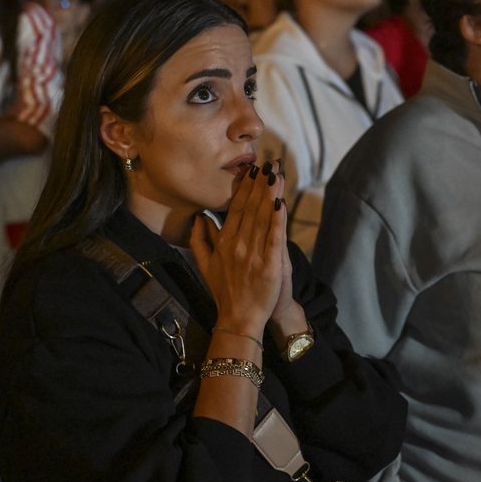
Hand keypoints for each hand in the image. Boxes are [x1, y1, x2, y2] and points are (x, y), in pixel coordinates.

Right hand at [190, 161, 286, 336]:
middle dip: (260, 184)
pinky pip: (275, 238)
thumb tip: (198, 218)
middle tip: (269, 162)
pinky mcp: (270, 266)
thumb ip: (200, 240)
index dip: (245, 188)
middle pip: (251, 208)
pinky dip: (279, 220)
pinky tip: (282, 203)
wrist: (239, 319)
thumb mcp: (205, 265)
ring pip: (263, 218)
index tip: (253, 169)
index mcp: (225, 242)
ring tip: (277, 174)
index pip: (236, 208)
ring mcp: (253, 255)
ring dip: (271, 194)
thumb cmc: (224, 292)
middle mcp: (238, 245)